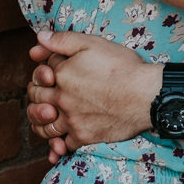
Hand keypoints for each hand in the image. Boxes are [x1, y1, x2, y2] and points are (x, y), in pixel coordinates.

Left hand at [23, 31, 160, 163]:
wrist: (146, 95)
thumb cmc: (123, 67)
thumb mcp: (93, 44)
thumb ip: (63, 40)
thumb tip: (39, 37)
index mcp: (61, 74)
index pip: (42, 72)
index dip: (46, 69)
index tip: (53, 71)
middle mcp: (61, 99)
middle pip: (37, 98)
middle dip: (37, 93)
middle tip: (43, 93)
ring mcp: (72, 120)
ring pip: (44, 125)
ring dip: (40, 121)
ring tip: (47, 116)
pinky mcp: (84, 136)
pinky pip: (63, 145)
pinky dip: (56, 146)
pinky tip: (56, 145)